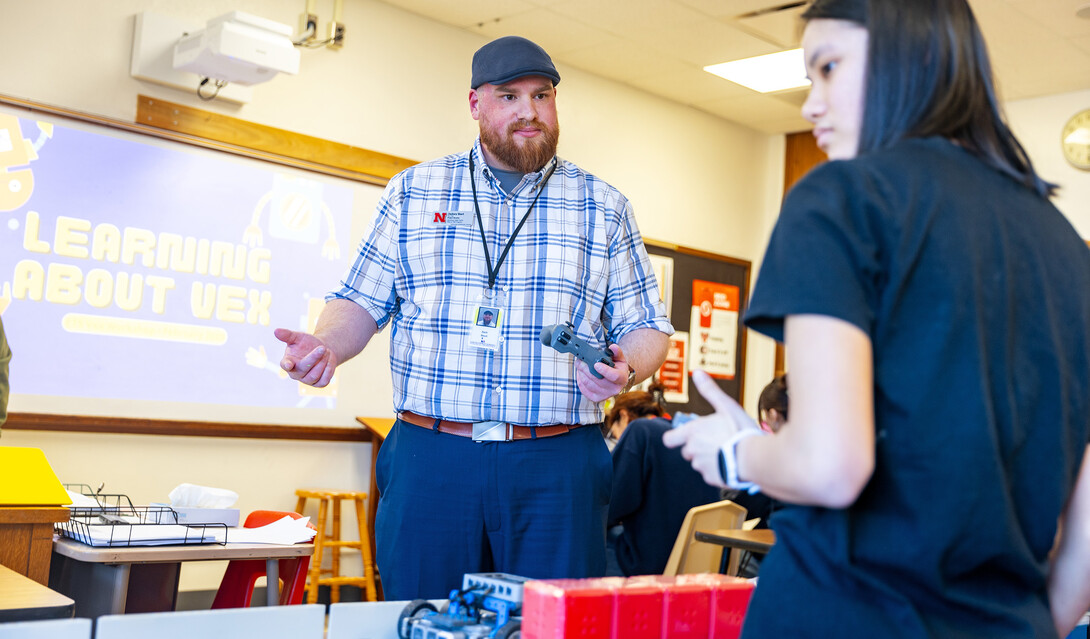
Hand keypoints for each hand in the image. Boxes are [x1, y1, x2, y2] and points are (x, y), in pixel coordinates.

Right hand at [274, 327, 337, 386]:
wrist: (322, 350)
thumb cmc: (306, 343)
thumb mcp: (297, 337)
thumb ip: (287, 335)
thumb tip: (276, 331)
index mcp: (288, 362)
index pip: (285, 365)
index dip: (286, 365)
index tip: (289, 364)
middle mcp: (295, 374)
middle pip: (303, 369)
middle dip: (314, 357)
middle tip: (322, 348)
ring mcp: (307, 380)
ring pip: (314, 375)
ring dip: (323, 362)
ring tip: (326, 350)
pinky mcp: (318, 384)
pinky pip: (324, 380)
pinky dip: (329, 369)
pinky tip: (330, 358)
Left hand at [576, 344, 628, 401]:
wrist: (616, 380)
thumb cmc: (617, 368)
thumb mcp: (619, 359)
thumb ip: (616, 352)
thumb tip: (613, 347)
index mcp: (622, 378)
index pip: (614, 376)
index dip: (605, 371)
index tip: (596, 364)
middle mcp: (614, 389)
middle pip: (597, 380)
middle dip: (586, 369)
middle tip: (579, 361)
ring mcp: (605, 395)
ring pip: (588, 384)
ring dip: (581, 373)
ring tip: (579, 365)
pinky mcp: (595, 398)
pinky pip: (584, 389)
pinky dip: (580, 380)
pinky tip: (581, 373)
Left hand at [663, 370, 759, 487]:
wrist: (755, 458)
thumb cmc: (740, 431)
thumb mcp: (726, 406)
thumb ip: (710, 390)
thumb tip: (698, 372)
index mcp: (692, 433)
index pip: (669, 439)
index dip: (675, 437)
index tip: (687, 435)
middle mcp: (692, 450)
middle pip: (687, 450)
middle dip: (698, 447)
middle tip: (717, 440)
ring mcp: (701, 466)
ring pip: (699, 462)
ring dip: (709, 458)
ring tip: (727, 450)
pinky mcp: (711, 478)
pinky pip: (710, 473)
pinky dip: (718, 469)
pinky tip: (731, 462)